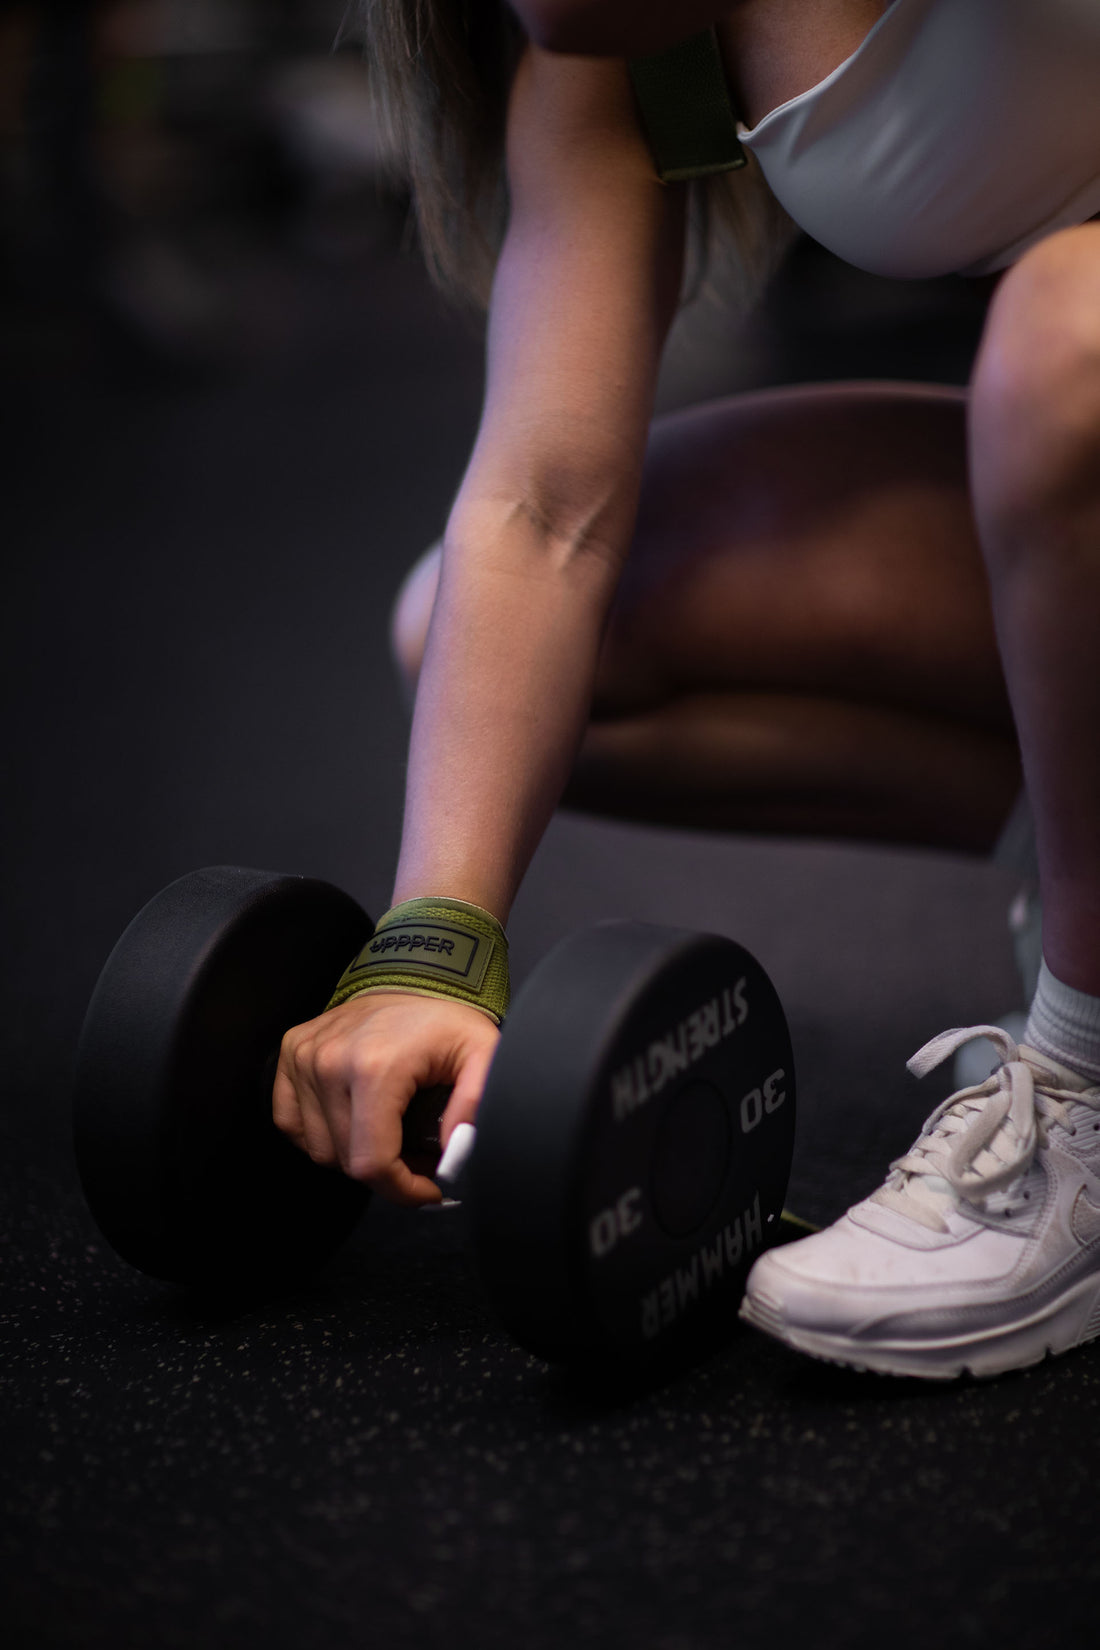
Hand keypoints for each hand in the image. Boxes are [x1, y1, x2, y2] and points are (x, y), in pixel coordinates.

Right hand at [272, 992, 499, 1205]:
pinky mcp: (291, 1054)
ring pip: (320, 1150)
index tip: (428, 1188)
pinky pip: (293, 1124)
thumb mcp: (482, 1053)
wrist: (411, 976)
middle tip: (418, 1156)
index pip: (371, 1163)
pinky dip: (322, 1133)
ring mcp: (304, 1058)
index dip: (402, 1190)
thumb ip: (477, 1102)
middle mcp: (329, 1062)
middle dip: (388, 1173)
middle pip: (346, 1161)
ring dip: (354, 1154)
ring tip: (390, 1134)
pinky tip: (353, 1119)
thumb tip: (455, 1150)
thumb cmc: (444, 1021)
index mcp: (374, 1067)